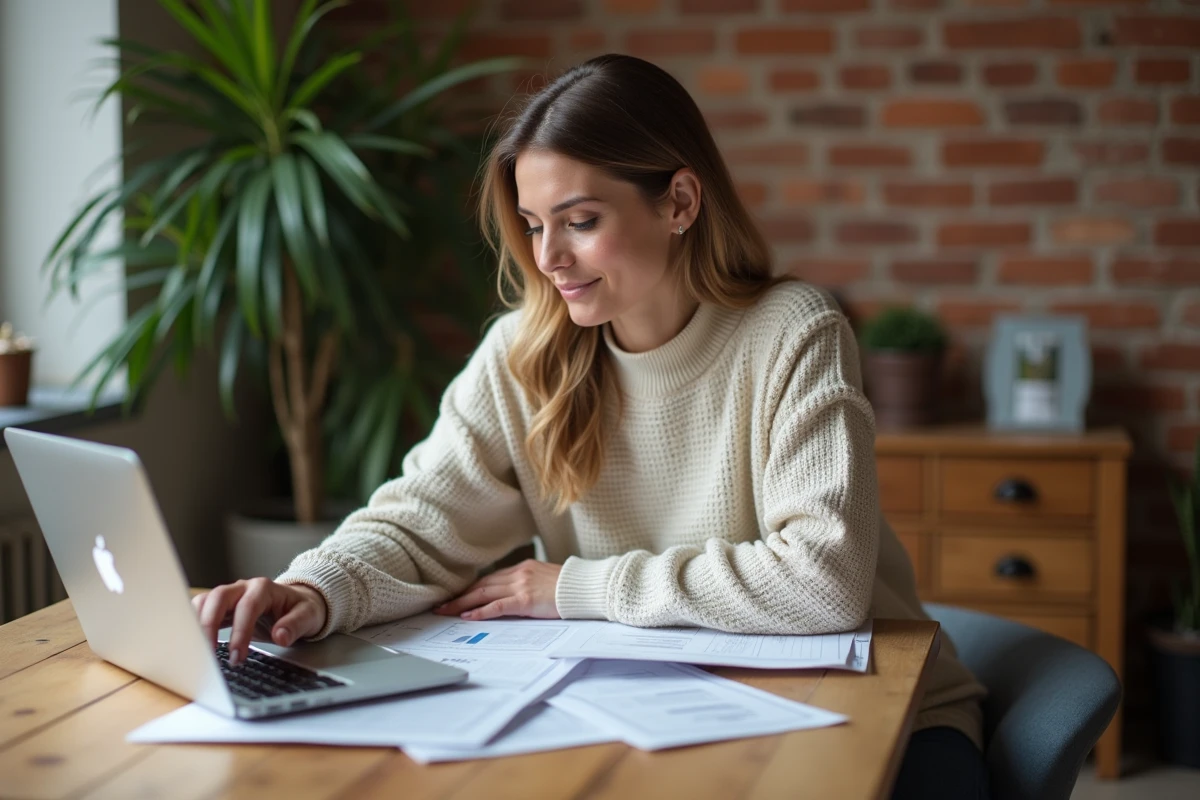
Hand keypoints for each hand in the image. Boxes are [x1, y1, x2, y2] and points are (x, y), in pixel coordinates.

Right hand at [192, 578, 327, 666]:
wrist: (297, 603)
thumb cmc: (301, 609)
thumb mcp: (308, 616)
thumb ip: (295, 626)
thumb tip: (280, 636)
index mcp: (264, 588)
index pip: (247, 607)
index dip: (239, 632)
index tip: (236, 656)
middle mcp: (243, 588)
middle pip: (218, 597)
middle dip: (209, 625)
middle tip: (208, 654)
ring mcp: (230, 596)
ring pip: (205, 601)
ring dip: (196, 624)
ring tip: (196, 650)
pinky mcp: (221, 607)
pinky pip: (201, 610)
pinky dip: (194, 624)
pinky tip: (192, 643)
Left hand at [433, 559, 561, 620]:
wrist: (586, 588)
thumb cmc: (569, 588)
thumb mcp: (545, 580)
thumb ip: (527, 584)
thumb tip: (513, 596)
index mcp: (522, 568)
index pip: (489, 578)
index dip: (471, 588)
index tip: (457, 596)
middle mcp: (518, 574)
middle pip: (481, 585)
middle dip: (459, 596)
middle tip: (442, 606)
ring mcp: (521, 586)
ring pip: (483, 594)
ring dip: (462, 604)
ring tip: (447, 612)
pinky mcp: (525, 600)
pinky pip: (497, 606)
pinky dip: (480, 611)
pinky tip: (468, 617)